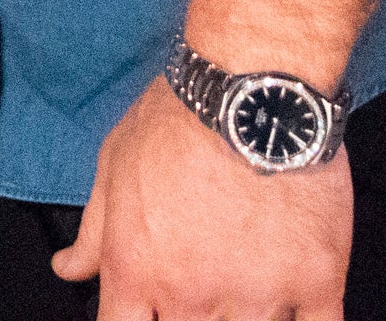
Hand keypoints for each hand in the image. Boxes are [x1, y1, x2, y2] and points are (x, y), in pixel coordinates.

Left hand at [51, 77, 349, 319]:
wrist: (253, 87)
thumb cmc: (178, 117)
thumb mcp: (114, 163)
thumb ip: (94, 229)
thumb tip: (69, 269)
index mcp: (137, 270)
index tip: (150, 310)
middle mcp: (193, 295)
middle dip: (191, 315)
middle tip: (204, 277)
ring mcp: (257, 295)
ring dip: (247, 314)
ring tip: (247, 275)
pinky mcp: (316, 282)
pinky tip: (297, 305)